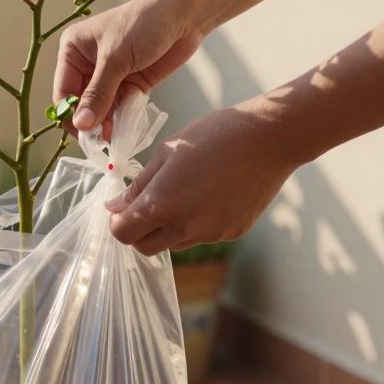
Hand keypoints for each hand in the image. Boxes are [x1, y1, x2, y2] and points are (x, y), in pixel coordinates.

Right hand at [54, 0, 204, 133]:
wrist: (184, 15)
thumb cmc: (144, 24)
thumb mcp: (115, 59)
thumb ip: (98, 94)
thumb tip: (81, 125)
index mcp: (73, 50)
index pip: (63, 91)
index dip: (70, 114)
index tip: (83, 134)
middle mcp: (87, 64)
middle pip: (81, 103)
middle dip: (90, 121)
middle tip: (101, 141)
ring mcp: (110, 76)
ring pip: (100, 109)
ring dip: (106, 124)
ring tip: (114, 139)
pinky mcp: (130, 84)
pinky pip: (119, 108)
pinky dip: (121, 120)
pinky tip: (124, 131)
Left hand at [107, 105, 302, 254]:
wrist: (269, 138)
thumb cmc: (214, 135)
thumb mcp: (168, 152)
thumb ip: (139, 185)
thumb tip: (114, 208)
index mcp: (162, 204)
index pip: (123, 234)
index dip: (118, 223)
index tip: (122, 208)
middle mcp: (185, 227)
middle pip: (145, 248)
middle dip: (138, 231)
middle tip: (146, 205)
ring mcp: (211, 234)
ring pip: (174, 244)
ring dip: (168, 228)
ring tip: (184, 193)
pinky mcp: (232, 233)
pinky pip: (203, 237)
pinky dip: (197, 224)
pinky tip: (210, 195)